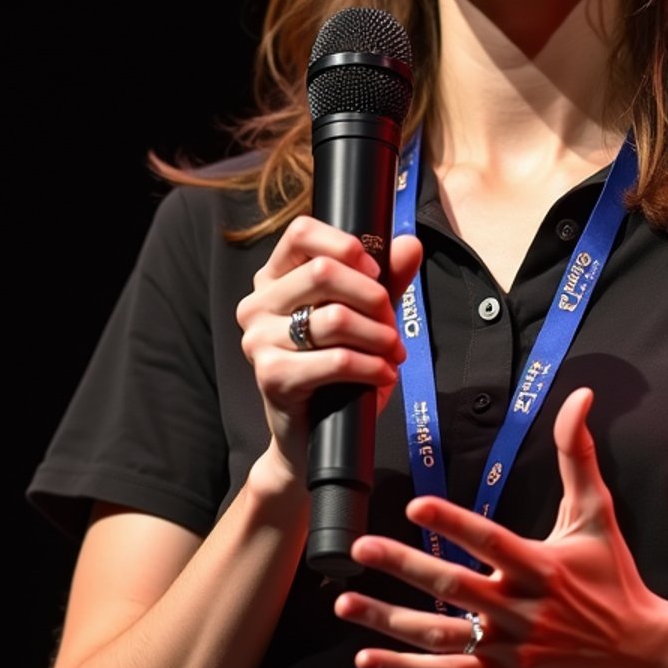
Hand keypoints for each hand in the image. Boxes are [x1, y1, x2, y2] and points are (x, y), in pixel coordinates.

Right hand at [236, 219, 423, 481]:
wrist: (312, 434)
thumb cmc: (335, 371)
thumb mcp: (363, 317)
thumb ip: (384, 280)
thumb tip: (410, 244)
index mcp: (273, 279)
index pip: (301, 233)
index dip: (345, 245)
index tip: (375, 273)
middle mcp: (257, 304)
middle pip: (323, 272)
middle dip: (373, 297)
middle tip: (390, 322)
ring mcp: (258, 340)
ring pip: (334, 318)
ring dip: (378, 336)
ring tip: (392, 352)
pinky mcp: (271, 375)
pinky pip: (335, 360)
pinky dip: (371, 366)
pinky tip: (383, 374)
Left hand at [333, 387, 667, 667]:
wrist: (636, 651)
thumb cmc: (613, 575)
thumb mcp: (597, 513)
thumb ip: (578, 454)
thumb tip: (580, 396)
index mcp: (540, 566)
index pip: (489, 541)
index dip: (452, 524)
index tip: (415, 505)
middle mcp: (520, 608)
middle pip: (454, 587)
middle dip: (404, 567)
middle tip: (362, 545)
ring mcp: (507, 645)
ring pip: (440, 634)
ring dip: (389, 620)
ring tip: (345, 600)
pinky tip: (365, 657)